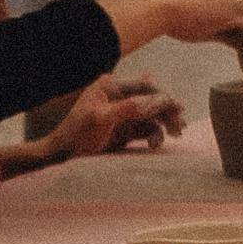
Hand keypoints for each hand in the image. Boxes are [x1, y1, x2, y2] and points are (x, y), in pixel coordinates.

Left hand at [49, 74, 183, 160]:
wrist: (62, 157)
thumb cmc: (76, 134)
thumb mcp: (101, 119)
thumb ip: (129, 108)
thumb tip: (156, 101)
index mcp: (110, 87)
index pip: (143, 86)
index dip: (162, 96)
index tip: (177, 108)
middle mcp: (119, 99)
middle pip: (151, 101)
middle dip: (167, 112)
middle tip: (180, 125)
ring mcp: (123, 116)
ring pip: (152, 116)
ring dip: (165, 124)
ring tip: (175, 134)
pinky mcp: (125, 132)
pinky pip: (147, 130)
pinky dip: (155, 135)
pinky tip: (155, 144)